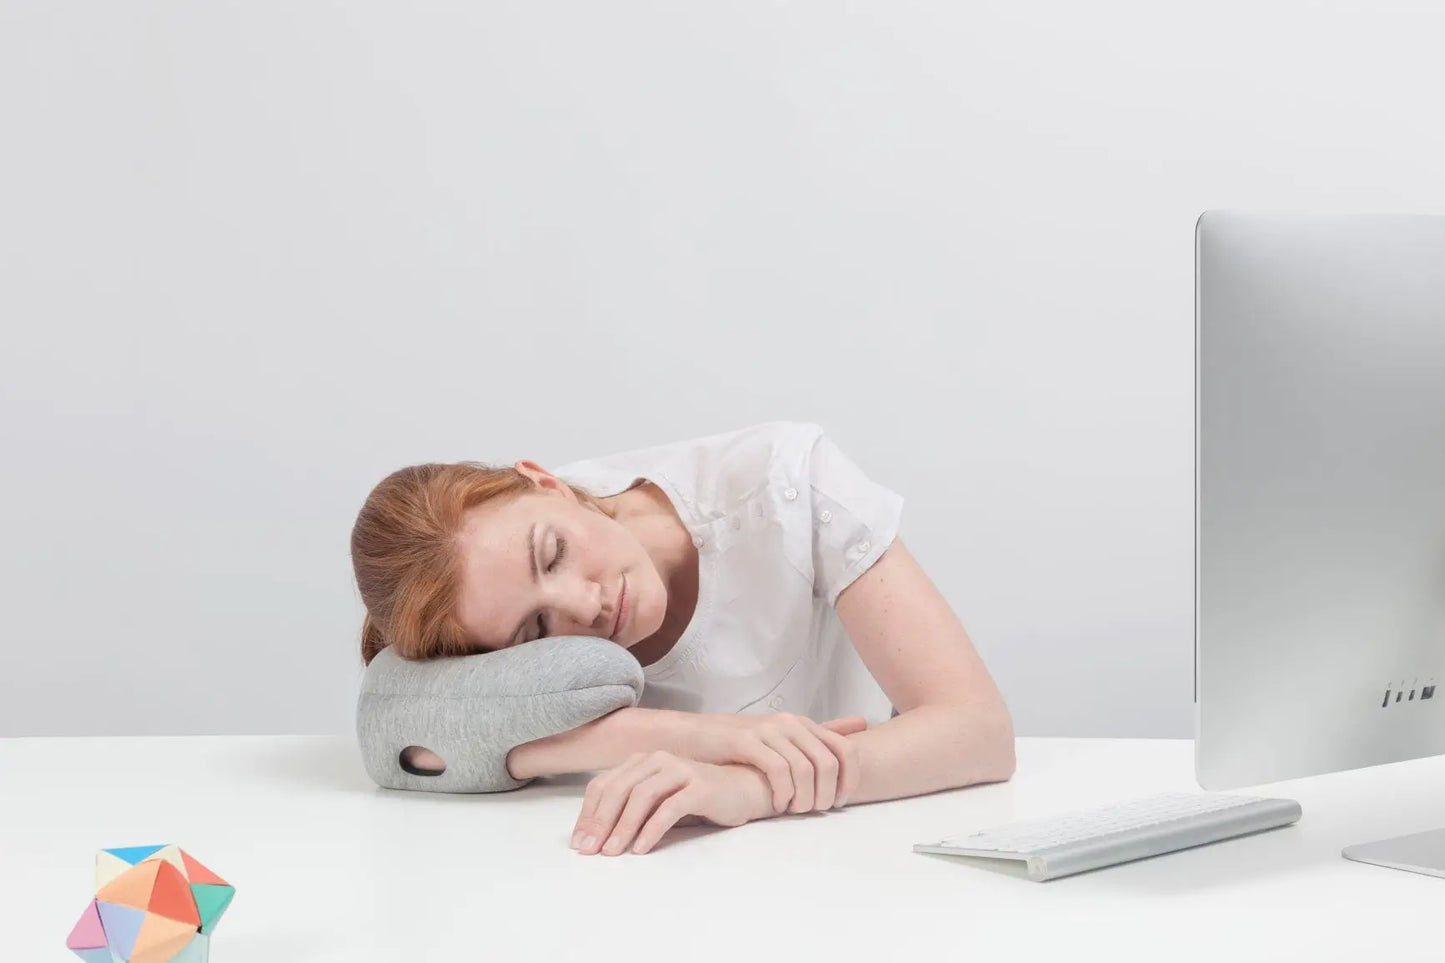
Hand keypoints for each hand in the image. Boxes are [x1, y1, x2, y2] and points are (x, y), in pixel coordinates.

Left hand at [571, 751, 774, 855]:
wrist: (743, 790)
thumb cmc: (696, 798)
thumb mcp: (657, 802)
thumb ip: (630, 810)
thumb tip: (594, 838)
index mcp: (642, 761)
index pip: (604, 785)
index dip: (588, 814)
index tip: (579, 843)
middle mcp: (658, 760)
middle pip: (619, 789)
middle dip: (600, 822)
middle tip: (590, 851)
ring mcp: (680, 770)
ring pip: (642, 796)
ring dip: (623, 827)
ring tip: (612, 852)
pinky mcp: (700, 786)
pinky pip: (670, 808)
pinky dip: (652, 829)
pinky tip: (641, 848)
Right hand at [671, 712, 866, 812]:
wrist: (693, 736)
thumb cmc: (740, 742)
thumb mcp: (785, 734)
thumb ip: (822, 731)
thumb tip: (862, 723)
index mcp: (803, 724)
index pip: (846, 749)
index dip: (851, 779)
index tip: (841, 803)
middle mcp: (789, 723)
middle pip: (829, 763)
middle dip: (827, 794)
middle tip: (814, 811)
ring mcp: (768, 730)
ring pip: (805, 769)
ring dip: (804, 798)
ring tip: (793, 811)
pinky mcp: (746, 741)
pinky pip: (778, 770)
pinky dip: (783, 793)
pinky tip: (776, 804)